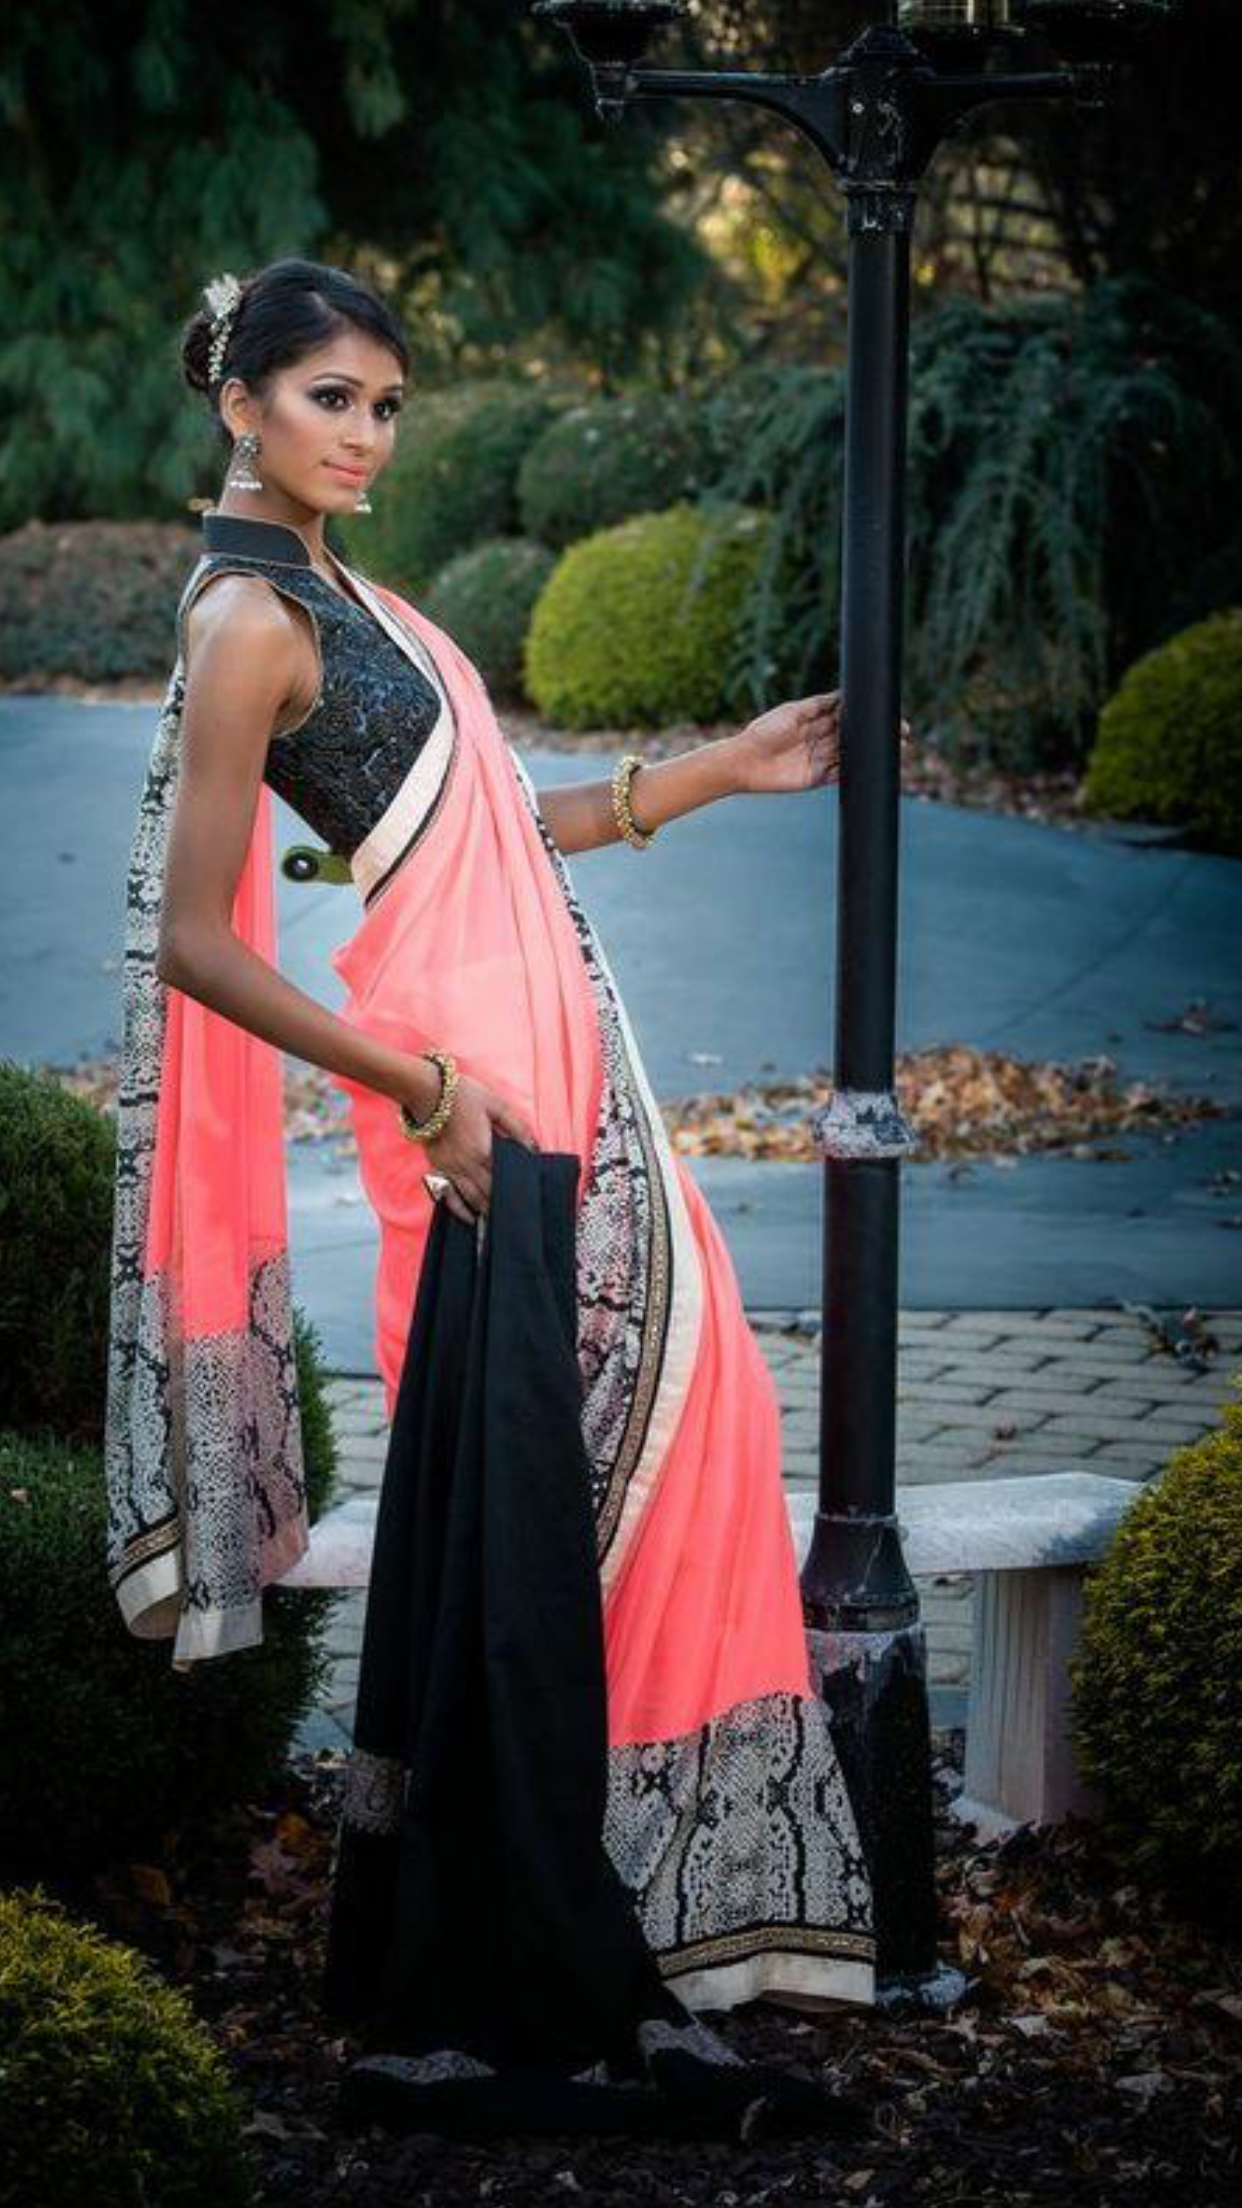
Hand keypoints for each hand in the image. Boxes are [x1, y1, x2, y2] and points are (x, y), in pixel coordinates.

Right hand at [405, 1066, 538, 1224]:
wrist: (426, 1092)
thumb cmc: (462, 1095)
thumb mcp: (496, 1105)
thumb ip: (516, 1127)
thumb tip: (533, 1147)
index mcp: (484, 1151)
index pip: (505, 1178)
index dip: (517, 1190)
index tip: (528, 1201)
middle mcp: (466, 1166)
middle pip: (489, 1193)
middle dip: (503, 1205)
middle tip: (516, 1217)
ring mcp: (450, 1169)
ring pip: (471, 1198)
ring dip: (485, 1210)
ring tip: (498, 1222)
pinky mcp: (436, 1168)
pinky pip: (447, 1195)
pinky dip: (459, 1209)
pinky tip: (470, 1218)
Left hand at [730, 692, 912, 794]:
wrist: (745, 761)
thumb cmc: (764, 731)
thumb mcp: (792, 712)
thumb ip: (818, 706)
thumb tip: (843, 696)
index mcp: (814, 720)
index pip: (846, 715)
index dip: (865, 714)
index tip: (884, 711)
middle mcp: (820, 739)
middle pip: (854, 735)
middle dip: (876, 733)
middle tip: (901, 730)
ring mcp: (820, 759)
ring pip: (852, 755)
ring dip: (872, 753)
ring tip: (896, 748)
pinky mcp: (817, 778)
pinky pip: (841, 775)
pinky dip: (857, 771)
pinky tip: (874, 767)